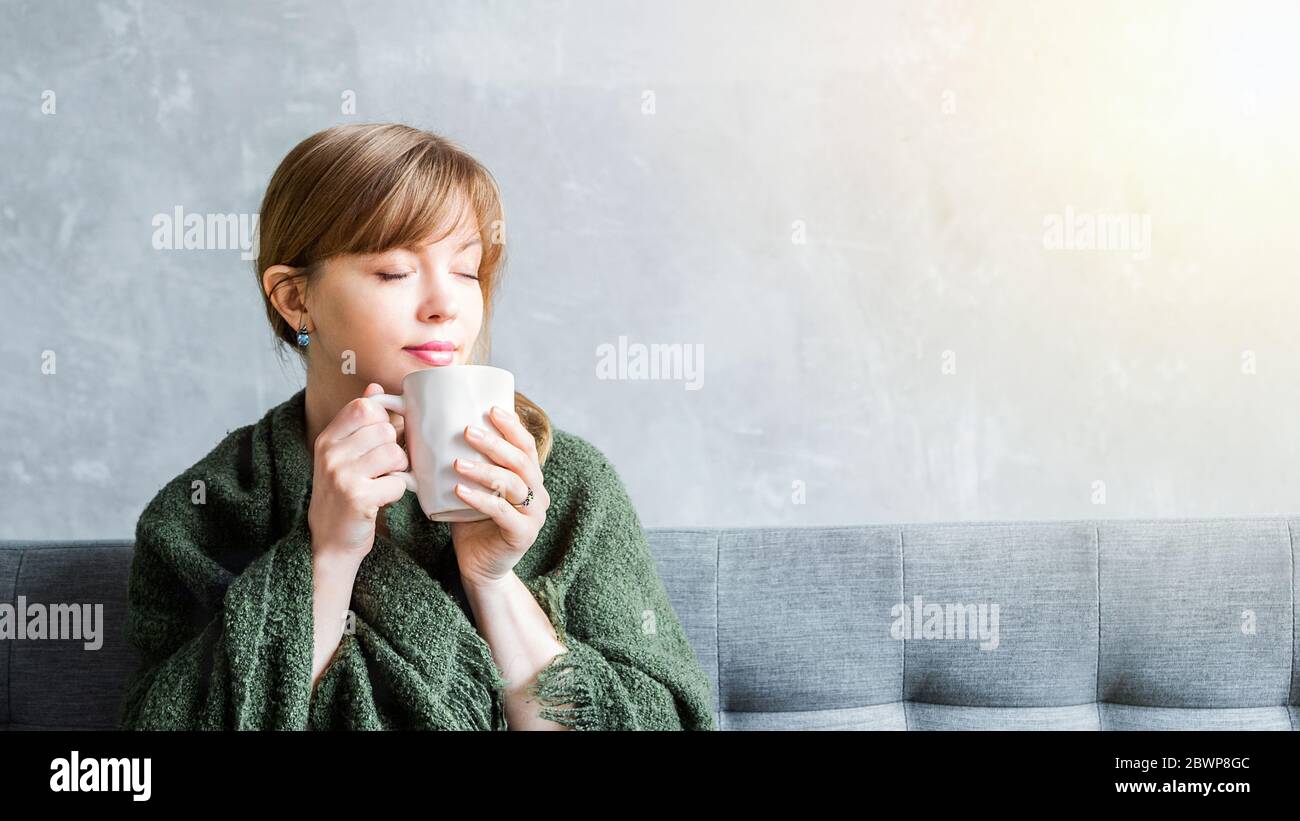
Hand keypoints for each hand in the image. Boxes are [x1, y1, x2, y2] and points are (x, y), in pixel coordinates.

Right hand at [307, 382, 411, 565]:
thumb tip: (375, 386)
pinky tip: (382, 499)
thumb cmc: (342, 497)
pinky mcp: (357, 497)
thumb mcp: (343, 456)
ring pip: (395, 453)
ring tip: (383, 482)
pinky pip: (398, 482)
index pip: (365, 406)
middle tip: (383, 469)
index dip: (383, 421)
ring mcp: (342, 474)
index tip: (380, 441)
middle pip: (385, 430)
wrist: (328, 543)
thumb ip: (359, 422)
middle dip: (394, 450)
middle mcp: (330, 453)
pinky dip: (398, 492)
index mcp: (327, 439)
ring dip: (399, 471)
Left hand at [449, 404, 550, 588]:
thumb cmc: (471, 524)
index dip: (512, 427)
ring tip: (457, 463)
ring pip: (513, 484)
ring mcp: (534, 515)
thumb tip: (430, 430)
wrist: (479, 568)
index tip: (490, 409)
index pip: (526, 446)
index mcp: (530, 478)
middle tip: (467, 431)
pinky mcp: (523, 535)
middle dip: (495, 443)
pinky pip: (503, 512)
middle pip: (522, 461)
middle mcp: (538, 494)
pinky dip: (481, 499)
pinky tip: (460, 490)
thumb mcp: (471, 488)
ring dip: (485, 470)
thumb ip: (464, 464)